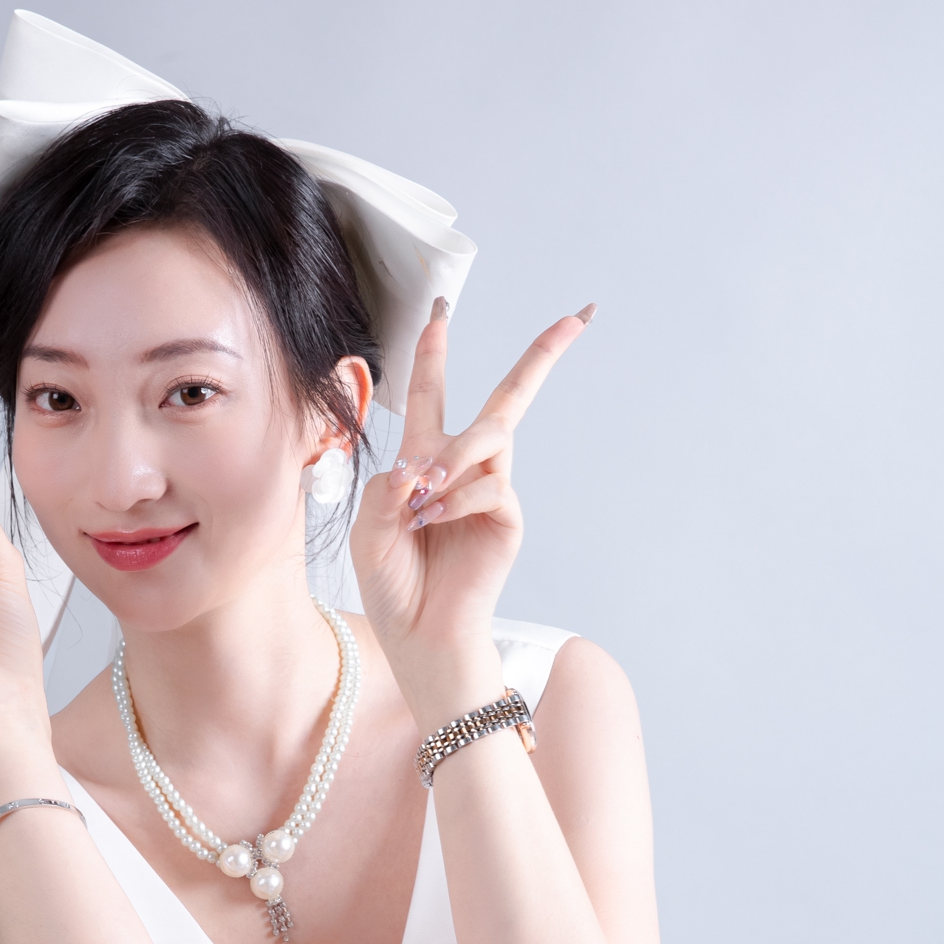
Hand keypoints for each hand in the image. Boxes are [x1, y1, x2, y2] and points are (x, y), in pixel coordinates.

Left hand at [350, 299, 593, 700]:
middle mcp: (464, 469)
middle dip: (541, 356)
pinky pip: (488, 486)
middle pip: (507, 399)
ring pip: (488, 437)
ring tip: (423, 499)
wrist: (420, 635)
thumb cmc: (393, 584)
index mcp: (424, 462)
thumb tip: (425, 464)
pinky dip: (456, 502)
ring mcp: (491, 491)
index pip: (432, 394)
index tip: (442, 308)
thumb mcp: (369, 529)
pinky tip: (434, 524)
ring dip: (452, 459)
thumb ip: (387, 488)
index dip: (435, 351)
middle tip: (575, 318)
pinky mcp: (508, 517)